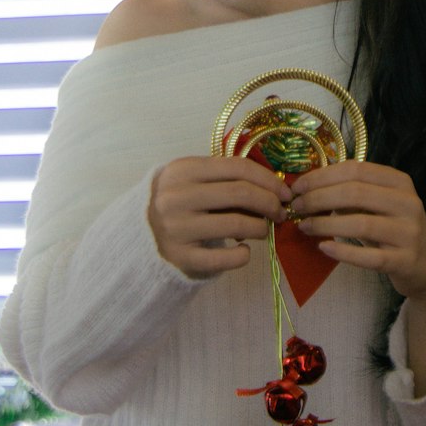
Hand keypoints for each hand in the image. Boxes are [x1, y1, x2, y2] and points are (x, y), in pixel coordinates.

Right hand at [149, 155, 290, 278]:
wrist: (141, 237)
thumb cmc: (180, 204)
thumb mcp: (194, 181)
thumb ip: (226, 180)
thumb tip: (275, 189)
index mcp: (183, 170)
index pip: (237, 167)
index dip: (268, 179)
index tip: (285, 193)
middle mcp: (177, 196)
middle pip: (241, 193)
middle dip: (270, 203)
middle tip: (280, 213)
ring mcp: (177, 228)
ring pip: (237, 223)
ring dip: (261, 228)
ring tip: (263, 231)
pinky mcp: (181, 257)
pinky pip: (225, 258)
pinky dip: (243, 255)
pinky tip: (244, 251)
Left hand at [289, 160, 425, 304]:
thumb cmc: (394, 230)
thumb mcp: (379, 205)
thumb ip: (352, 193)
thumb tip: (308, 188)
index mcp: (399, 182)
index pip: (356, 170)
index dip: (322, 176)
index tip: (298, 186)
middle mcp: (408, 203)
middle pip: (355, 193)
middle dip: (319, 198)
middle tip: (296, 207)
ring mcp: (409, 233)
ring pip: (360, 224)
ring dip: (325, 224)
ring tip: (304, 226)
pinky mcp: (405, 261)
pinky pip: (369, 257)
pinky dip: (343, 251)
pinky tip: (324, 247)